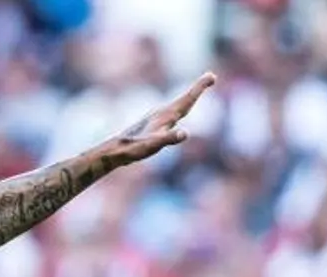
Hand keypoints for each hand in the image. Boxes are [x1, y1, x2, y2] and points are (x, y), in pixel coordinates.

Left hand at [96, 72, 216, 168]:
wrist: (114, 150)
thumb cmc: (134, 148)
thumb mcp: (153, 145)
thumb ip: (169, 138)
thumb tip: (185, 133)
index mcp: (166, 115)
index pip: (187, 99)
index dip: (200, 88)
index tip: (212, 76)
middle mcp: (162, 113)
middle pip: (185, 99)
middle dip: (198, 89)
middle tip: (211, 78)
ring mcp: (156, 118)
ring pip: (177, 105)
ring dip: (189, 98)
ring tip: (197, 91)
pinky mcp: (152, 124)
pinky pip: (170, 114)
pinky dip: (179, 109)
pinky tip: (175, 114)